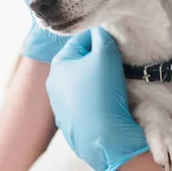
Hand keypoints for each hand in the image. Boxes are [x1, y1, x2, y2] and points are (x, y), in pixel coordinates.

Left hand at [46, 27, 148, 170]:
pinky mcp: (72, 124)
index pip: (80, 41)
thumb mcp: (106, 54)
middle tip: (117, 65)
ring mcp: (61, 107)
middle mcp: (54, 86)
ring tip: (115, 85)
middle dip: (99, 61)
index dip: (100, 40)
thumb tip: (100, 31)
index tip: (116, 45)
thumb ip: (102, 36)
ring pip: (84, 83)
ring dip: (99, 81)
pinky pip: (87, 104)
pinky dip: (98, 100)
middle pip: (81, 63)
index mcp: (57, 66)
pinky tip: (109, 104)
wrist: (104, 138)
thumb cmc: (103, 92)